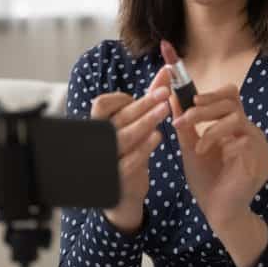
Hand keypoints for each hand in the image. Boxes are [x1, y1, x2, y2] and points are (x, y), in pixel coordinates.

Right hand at [91, 66, 171, 233]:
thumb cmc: (128, 152)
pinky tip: (158, 137)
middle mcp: (100, 141)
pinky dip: (144, 148)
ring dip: (146, 121)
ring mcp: (107, 160)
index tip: (141, 96)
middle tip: (165, 93)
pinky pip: (129, 161)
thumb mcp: (135, 124)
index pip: (101, 104)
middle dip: (143, 103)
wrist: (123, 195)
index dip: (121, 98)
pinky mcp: (117, 178)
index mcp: (100, 125)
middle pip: (118, 118)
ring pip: (123, 137)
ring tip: (166, 110)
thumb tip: (167, 71)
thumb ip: (149, 98)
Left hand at [171, 84, 267, 231]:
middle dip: (205, 109)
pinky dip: (219, 144)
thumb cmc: (206, 180)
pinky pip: (244, 141)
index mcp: (236, 128)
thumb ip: (185, 124)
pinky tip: (205, 154)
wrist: (217, 212)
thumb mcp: (190, 147)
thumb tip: (173, 97)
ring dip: (210, 128)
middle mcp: (251, 133)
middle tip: (184, 118)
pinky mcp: (262, 161)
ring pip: (237, 119)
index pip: (232, 97)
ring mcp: (260, 146)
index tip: (192, 98)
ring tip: (196, 145)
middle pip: (233, 104)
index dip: (213, 93)